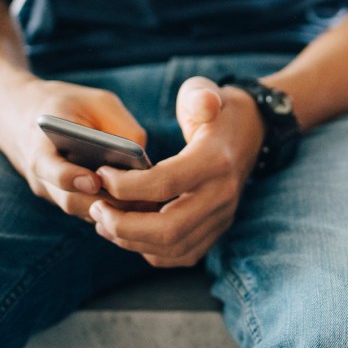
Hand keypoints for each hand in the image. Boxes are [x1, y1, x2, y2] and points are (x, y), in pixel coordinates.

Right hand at [0, 78, 147, 221]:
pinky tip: (141, 205)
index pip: (50, 170)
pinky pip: (88, 211)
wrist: (21, 113)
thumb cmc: (67, 104)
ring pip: (83, 212)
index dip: (71, 178)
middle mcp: (41, 176)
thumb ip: (120, 126)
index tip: (95, 180)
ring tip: (148, 205)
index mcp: (41, 145)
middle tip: (140, 200)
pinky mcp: (64, 199)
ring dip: (114, 211)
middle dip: (107, 202)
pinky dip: (112, 210)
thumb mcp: (96, 101)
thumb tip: (143, 160)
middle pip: (71, 200)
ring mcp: (51, 192)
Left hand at [92, 76, 263, 267]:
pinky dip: (150, 250)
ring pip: (173, 247)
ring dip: (132, 241)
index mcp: (216, 161)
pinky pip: (182, 255)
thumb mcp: (207, 92)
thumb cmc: (218, 110)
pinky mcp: (218, 229)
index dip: (126, 185)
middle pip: (168, 228)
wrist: (252, 132)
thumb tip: (204, 105)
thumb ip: (201, 96)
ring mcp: (222, 216)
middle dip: (123, 225)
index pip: (165, 184)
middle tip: (96, 209)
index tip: (101, 173)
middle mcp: (222, 195)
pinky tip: (129, 233)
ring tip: (104, 222)